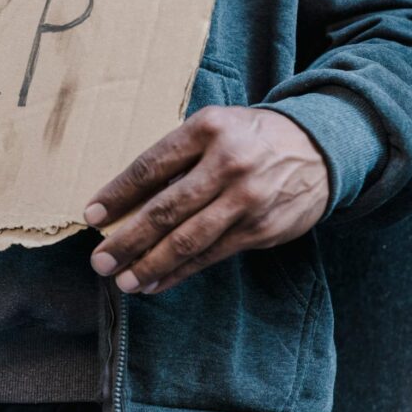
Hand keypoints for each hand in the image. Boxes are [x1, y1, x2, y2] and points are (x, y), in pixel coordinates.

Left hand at [84, 106, 328, 294]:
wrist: (319, 148)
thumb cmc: (248, 138)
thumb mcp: (212, 129)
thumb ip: (176, 158)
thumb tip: (127, 201)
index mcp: (206, 130)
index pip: (150, 167)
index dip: (117, 195)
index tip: (92, 216)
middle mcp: (227, 164)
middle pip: (165, 209)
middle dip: (127, 240)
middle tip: (100, 261)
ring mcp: (246, 199)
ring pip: (188, 239)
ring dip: (151, 265)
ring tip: (123, 280)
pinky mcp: (261, 229)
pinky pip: (212, 255)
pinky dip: (180, 272)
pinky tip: (156, 282)